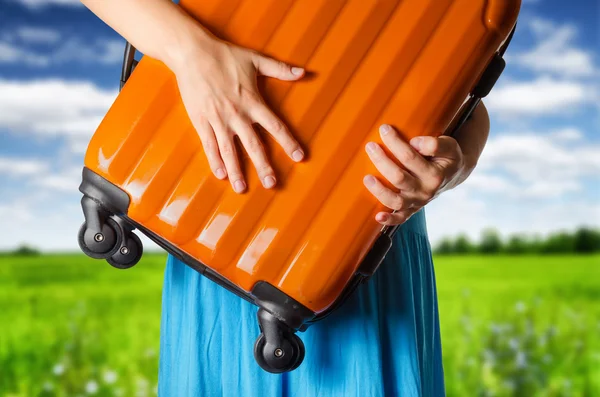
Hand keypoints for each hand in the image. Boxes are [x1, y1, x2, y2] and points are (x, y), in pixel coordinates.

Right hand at [168, 35, 305, 192]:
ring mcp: (218, 120)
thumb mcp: (255, 60)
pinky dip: (215, 160)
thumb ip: (280, 69)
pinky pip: (209, 145)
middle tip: (271, 183)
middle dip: (263, 166)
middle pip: (254, 145)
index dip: (288, 143)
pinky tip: (220, 175)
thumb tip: (303, 72)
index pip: (275, 126)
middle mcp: (237, 115)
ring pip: (230, 151)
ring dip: (237, 170)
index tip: (299, 157)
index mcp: (253, 102)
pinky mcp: (201, 121)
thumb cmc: (224, 55)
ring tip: (241, 188)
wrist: (192, 53)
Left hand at [363, 124, 465, 225]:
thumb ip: (436, 144)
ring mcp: (418, 202)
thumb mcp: (449, 146)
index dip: (395, 143)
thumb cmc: (446, 156)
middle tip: (370, 146)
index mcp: (435, 174)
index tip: (384, 129)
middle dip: (382, 161)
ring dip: (379, 190)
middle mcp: (426, 191)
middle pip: (399, 178)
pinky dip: (389, 220)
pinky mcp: (412, 209)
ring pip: (395, 200)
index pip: (410, 157)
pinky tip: (377, 217)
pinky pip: (400, 218)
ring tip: (366, 177)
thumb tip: (415, 143)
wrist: (452, 175)